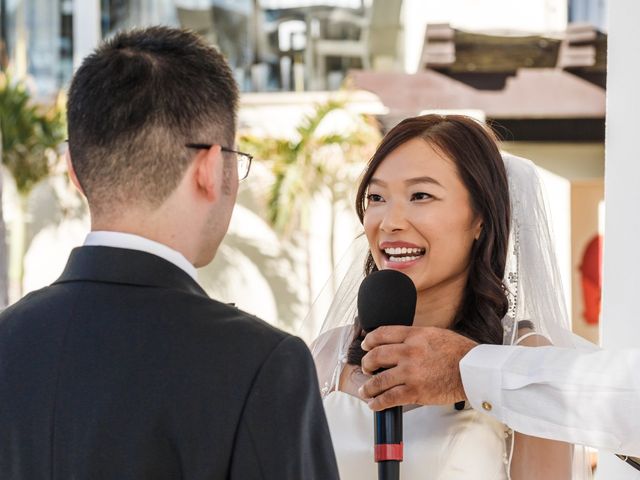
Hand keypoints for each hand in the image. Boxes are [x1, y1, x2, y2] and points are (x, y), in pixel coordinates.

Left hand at [358, 326, 477, 410]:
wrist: (473, 370)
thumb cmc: (459, 352)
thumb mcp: (434, 334)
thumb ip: (414, 337)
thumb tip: (399, 342)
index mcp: (413, 336)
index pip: (382, 334)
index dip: (369, 340)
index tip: (365, 345)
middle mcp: (409, 352)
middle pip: (376, 356)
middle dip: (366, 364)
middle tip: (366, 369)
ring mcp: (410, 372)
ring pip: (378, 379)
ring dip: (368, 387)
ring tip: (365, 391)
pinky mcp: (415, 391)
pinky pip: (389, 398)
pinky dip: (378, 402)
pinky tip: (374, 404)